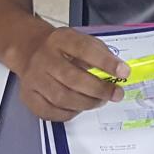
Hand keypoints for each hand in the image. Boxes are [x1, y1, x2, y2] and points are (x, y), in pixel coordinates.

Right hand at [13, 25, 128, 121]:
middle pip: (72, 78)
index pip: (84, 49)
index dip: (105, 62)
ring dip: (86, 103)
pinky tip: (79, 107)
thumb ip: (99, 53)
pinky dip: (69, 113)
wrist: (30, 50)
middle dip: (99, 89)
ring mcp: (34, 78)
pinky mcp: (28, 96)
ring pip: (62, 98)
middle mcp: (44, 59)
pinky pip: (50, 112)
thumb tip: (120, 71)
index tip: (124, 72)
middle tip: (116, 94)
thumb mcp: (80, 40)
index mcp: (60, 40)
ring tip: (99, 101)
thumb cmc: (62, 48)